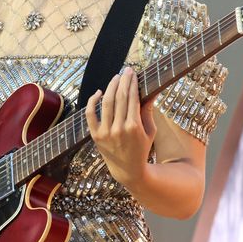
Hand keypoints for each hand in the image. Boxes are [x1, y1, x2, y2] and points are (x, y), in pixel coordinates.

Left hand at [85, 66, 156, 188]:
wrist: (127, 170)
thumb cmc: (142, 148)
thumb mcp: (150, 131)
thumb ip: (148, 110)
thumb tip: (152, 91)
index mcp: (134, 126)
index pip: (132, 98)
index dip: (132, 83)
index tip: (133, 73)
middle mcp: (118, 128)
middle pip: (120, 97)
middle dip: (123, 81)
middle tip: (126, 71)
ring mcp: (105, 132)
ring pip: (106, 102)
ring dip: (110, 87)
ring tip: (115, 78)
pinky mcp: (95, 135)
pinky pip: (90, 114)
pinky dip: (92, 101)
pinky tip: (99, 92)